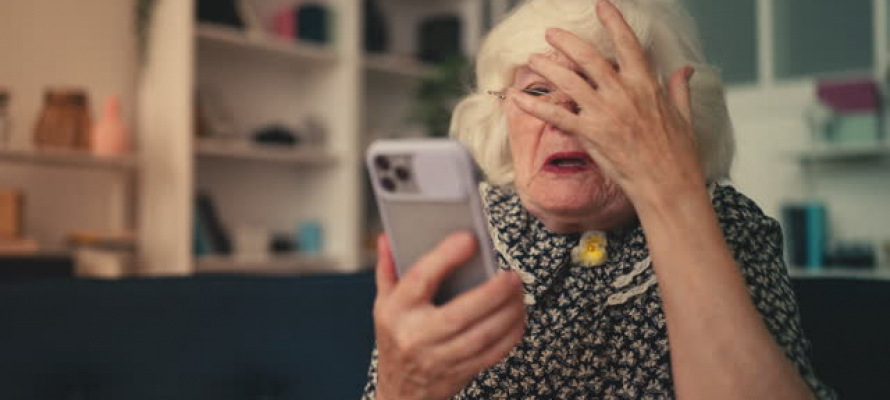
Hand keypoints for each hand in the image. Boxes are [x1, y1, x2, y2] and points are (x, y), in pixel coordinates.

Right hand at [373, 233, 525, 399]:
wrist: (399, 392)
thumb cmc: (395, 338)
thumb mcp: (384, 303)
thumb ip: (388, 269)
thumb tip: (387, 238)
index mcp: (396, 311)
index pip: (420, 280)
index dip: (445, 258)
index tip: (469, 239)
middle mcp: (415, 336)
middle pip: (459, 314)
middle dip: (492, 293)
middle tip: (511, 275)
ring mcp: (438, 359)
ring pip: (481, 336)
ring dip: (507, 313)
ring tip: (518, 292)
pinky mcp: (459, 374)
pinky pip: (491, 354)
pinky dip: (510, 334)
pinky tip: (517, 316)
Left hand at [511, 0, 704, 203]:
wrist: (667, 185)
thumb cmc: (678, 154)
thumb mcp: (684, 115)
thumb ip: (680, 89)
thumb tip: (685, 70)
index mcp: (646, 84)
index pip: (627, 43)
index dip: (613, 21)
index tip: (601, 6)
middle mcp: (622, 93)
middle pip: (588, 57)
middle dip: (566, 41)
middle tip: (550, 32)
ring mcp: (604, 113)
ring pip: (568, 81)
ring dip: (547, 67)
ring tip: (533, 58)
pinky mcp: (590, 134)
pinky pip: (556, 115)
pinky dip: (534, 105)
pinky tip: (516, 97)